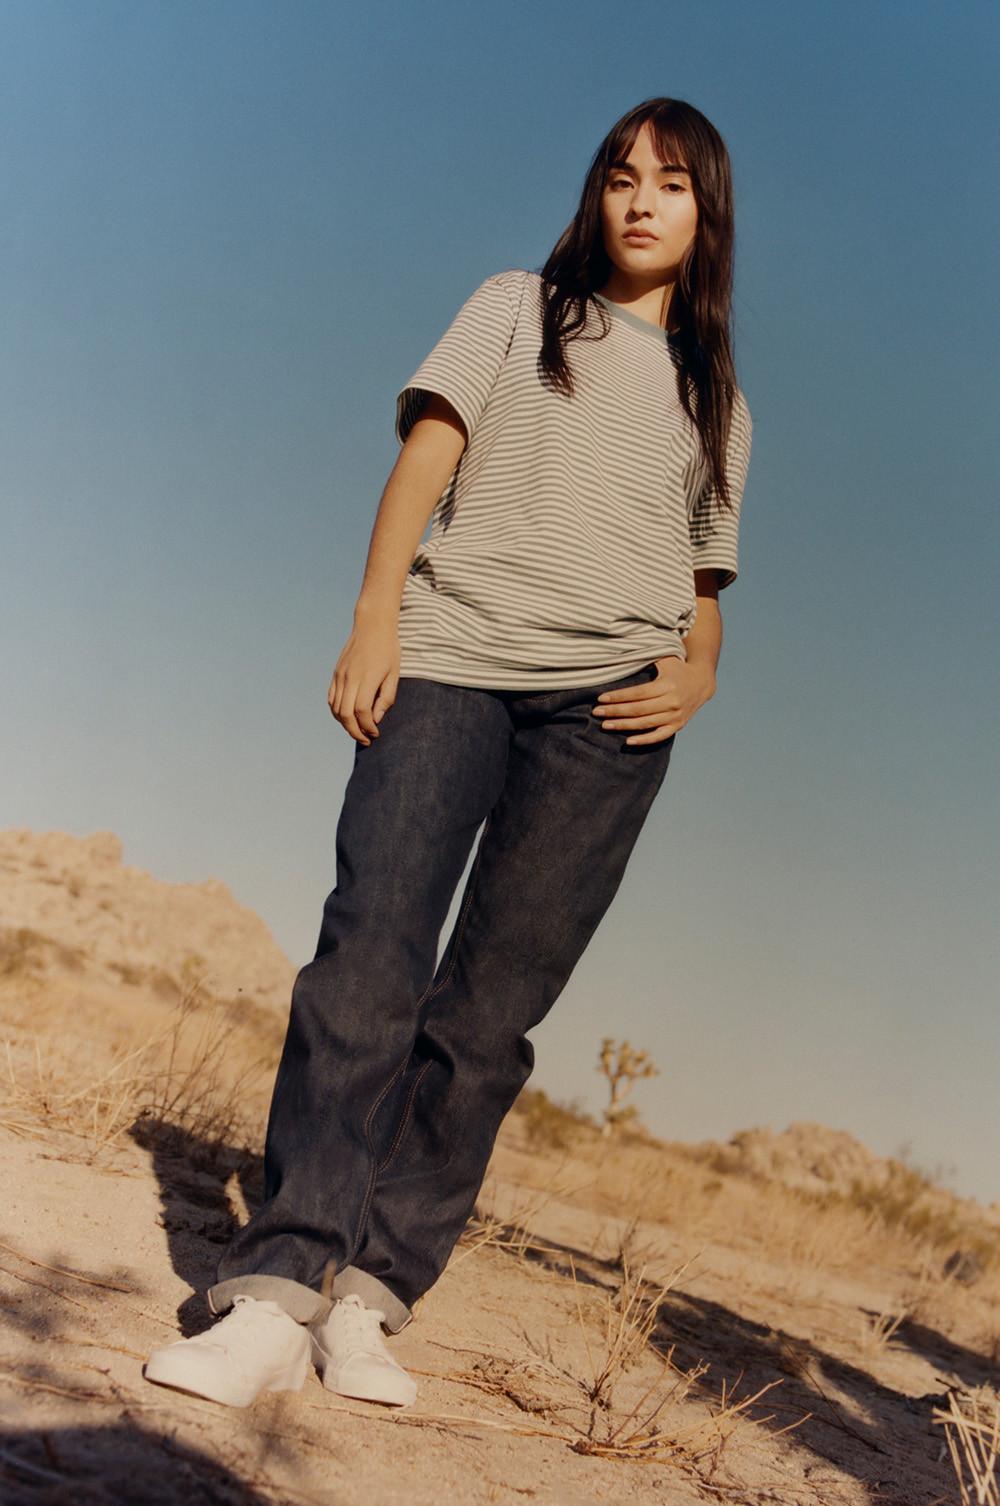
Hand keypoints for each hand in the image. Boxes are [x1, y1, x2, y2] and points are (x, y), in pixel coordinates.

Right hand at [328, 621, 400, 745]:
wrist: (372, 625)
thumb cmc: (388, 650)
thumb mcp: (394, 674)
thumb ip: (386, 698)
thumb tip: (376, 719)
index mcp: (367, 678)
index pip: (362, 711)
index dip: (368, 727)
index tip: (376, 734)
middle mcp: (350, 678)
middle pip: (345, 714)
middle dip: (355, 732)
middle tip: (366, 740)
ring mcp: (340, 675)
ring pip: (335, 708)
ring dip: (345, 724)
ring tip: (358, 731)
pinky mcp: (336, 673)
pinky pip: (331, 698)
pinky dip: (337, 712)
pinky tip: (347, 718)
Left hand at [592, 656, 715, 744]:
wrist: (702, 682)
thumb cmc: (677, 668)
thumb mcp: (665, 658)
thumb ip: (647, 655)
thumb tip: (623, 648)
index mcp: (667, 685)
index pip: (637, 693)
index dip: (618, 697)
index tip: (600, 699)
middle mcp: (672, 702)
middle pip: (638, 710)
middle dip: (615, 711)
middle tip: (596, 713)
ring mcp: (675, 716)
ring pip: (645, 724)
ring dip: (623, 726)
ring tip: (605, 725)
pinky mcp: (678, 725)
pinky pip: (659, 736)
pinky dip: (644, 740)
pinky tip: (628, 741)